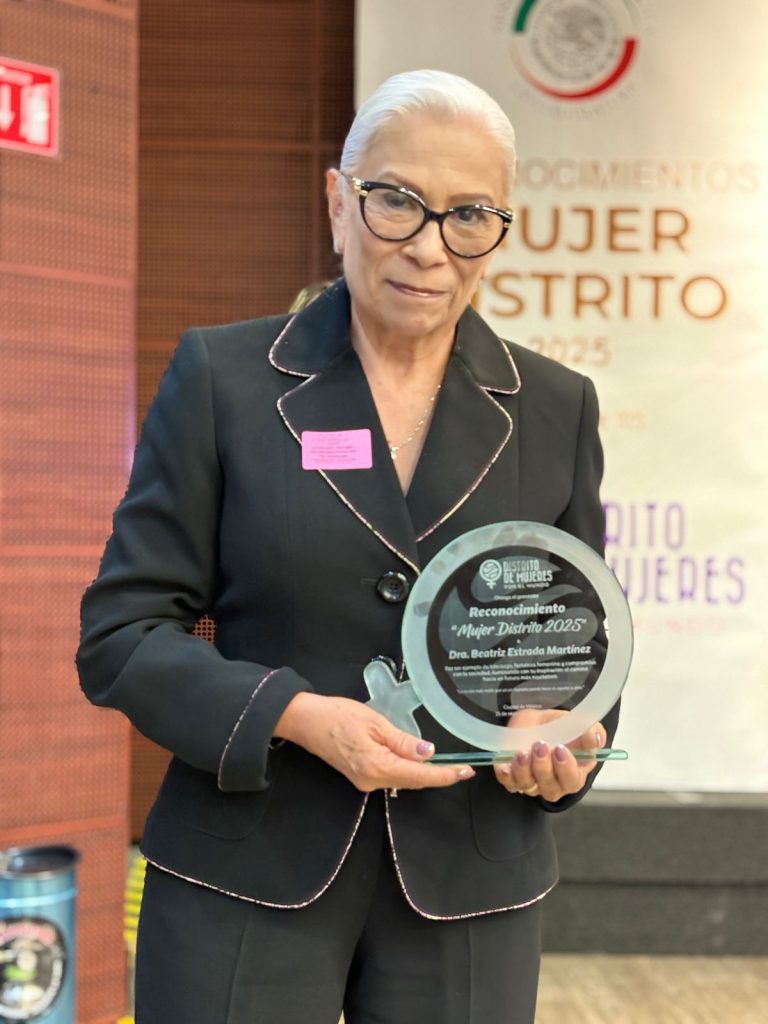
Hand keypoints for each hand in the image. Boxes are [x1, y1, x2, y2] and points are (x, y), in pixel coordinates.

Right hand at [275, 692, 474, 792]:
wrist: (306, 721)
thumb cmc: (339, 716)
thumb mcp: (376, 722)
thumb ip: (403, 740)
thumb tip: (428, 752)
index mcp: (378, 767)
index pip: (420, 776)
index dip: (445, 775)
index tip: (465, 772)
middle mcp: (372, 781)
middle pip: (413, 781)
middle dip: (437, 776)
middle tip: (462, 768)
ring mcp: (365, 781)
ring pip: (402, 779)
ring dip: (423, 773)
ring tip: (446, 765)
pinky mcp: (360, 776)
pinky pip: (390, 775)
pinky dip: (406, 770)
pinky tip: (417, 761)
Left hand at [493, 708, 604, 801]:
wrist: (537, 722)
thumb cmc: (560, 727)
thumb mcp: (577, 724)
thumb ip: (590, 731)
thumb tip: (594, 738)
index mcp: (574, 773)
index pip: (572, 780)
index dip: (566, 768)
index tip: (560, 749)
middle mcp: (554, 783)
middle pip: (550, 787)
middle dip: (543, 767)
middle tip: (540, 746)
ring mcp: (533, 783)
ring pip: (528, 785)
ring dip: (524, 770)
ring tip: (522, 752)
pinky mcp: (513, 778)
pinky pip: (508, 783)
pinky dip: (506, 776)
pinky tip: (505, 767)